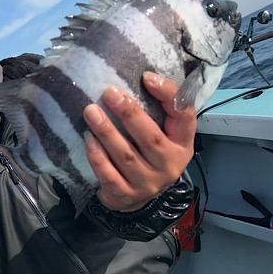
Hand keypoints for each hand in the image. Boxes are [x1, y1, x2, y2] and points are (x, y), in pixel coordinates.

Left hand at [83, 72, 195, 211]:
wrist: (136, 198)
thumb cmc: (147, 154)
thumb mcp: (161, 133)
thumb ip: (157, 110)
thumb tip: (142, 75)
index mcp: (182, 143)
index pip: (184, 116)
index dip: (168, 95)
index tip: (146, 76)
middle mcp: (169, 165)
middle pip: (150, 137)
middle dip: (129, 113)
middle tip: (109, 92)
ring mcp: (148, 183)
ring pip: (125, 155)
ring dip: (106, 132)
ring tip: (90, 112)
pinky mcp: (126, 195)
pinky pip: (109, 175)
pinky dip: (97, 157)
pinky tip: (88, 140)